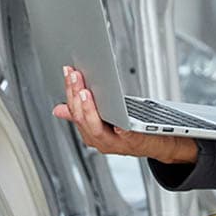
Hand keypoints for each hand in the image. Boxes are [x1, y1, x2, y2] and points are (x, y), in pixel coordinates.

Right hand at [54, 66, 197, 164]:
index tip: (69, 72)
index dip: (69, 91)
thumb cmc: (130, 131)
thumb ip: (83, 114)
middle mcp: (98, 140)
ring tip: (86, 92)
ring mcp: (114, 143)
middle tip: (76, 76)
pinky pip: (123, 135)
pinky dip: (119, 127)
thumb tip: (59, 109)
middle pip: (82, 119)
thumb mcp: (104, 121)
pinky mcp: (132, 143)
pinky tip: (116, 116)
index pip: (74, 111)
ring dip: (88, 109)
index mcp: (90, 133)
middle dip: (76, 96)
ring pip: (95, 128)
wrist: (157, 144)